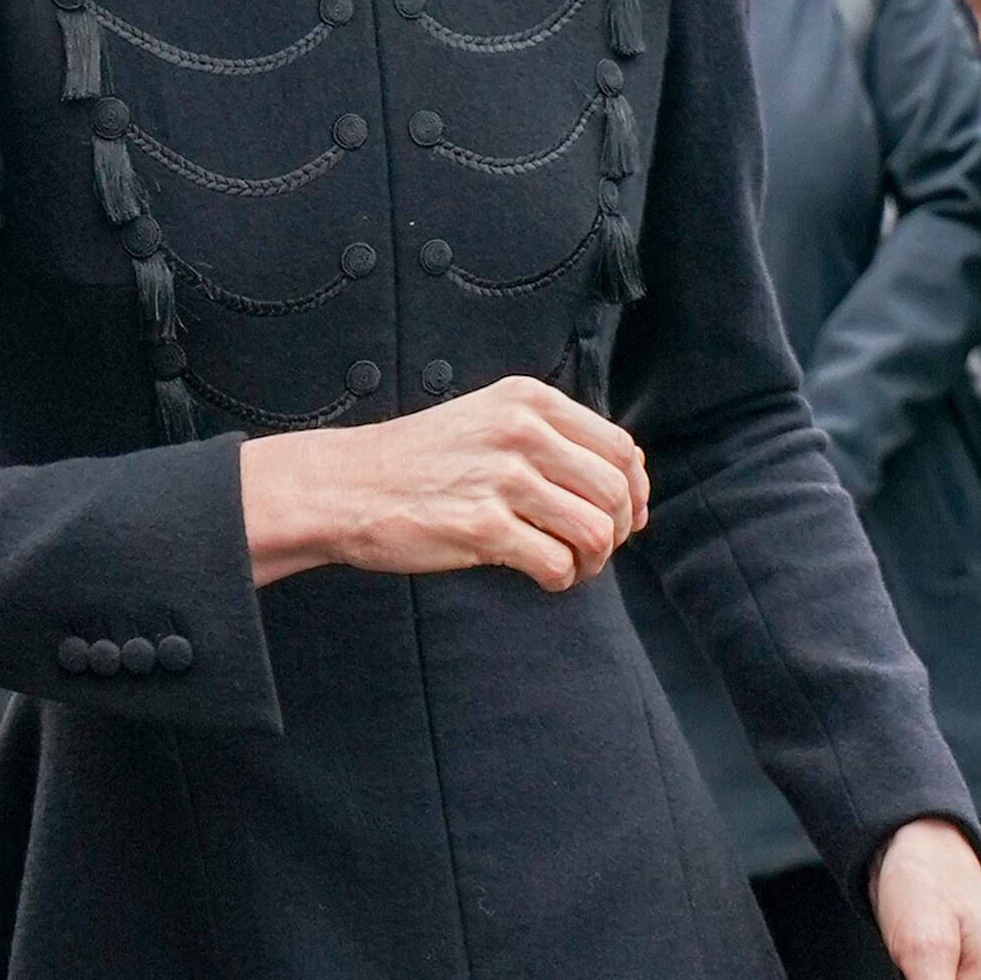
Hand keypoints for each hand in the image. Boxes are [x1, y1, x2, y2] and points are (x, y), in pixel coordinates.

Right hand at [239, 376, 648, 593]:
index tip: (626, 515)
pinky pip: (556, 563)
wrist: (347, 486)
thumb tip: (623, 485)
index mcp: (528, 401)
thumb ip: (550, 438)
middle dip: (617, 530)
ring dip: (593, 559)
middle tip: (597, 548)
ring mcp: (502, 479)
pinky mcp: (483, 527)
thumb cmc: (420, 461)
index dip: (634, 489)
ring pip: (594, 529)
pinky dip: (561, 578)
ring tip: (572, 565)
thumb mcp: (488, 420)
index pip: (619, 446)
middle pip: (613, 490)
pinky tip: (544, 576)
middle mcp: (521, 432)